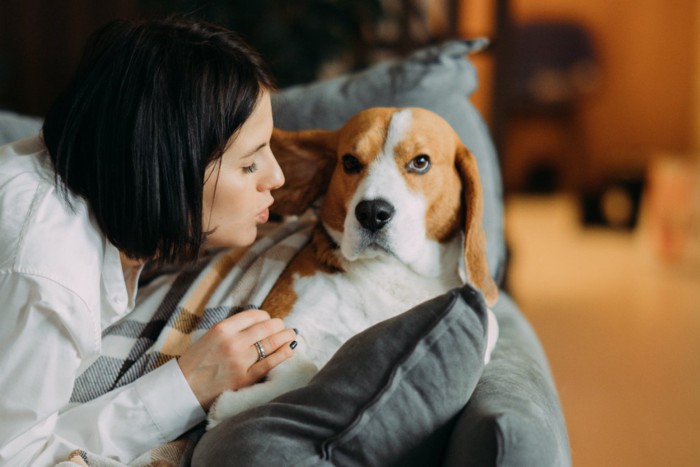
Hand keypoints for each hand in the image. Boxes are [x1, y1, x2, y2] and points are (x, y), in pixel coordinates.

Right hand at [177, 308, 296, 409]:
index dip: (265, 316)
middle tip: (283, 326)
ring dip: (286, 335)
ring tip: (291, 334)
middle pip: (267, 326)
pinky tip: (291, 348)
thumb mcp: (209, 337)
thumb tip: (259, 322)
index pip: (254, 315)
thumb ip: (232, 329)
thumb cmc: (196, 362)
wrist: (183, 390)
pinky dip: (284, 353)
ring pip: (272, 342)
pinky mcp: (246, 378)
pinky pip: (271, 362)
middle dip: (279, 325)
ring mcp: (241, 360)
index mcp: (222, 329)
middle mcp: (233, 342)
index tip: (268, 319)